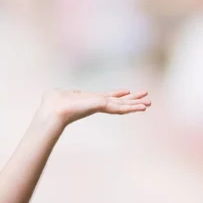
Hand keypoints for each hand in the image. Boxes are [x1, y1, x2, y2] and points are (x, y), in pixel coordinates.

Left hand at [35, 88, 151, 128]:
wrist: (53, 111)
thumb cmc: (51, 103)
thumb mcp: (57, 94)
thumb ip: (62, 93)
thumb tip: (58, 93)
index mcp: (88, 100)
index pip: (106, 97)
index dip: (117, 94)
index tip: (127, 91)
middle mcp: (96, 104)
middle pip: (118, 102)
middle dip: (132, 100)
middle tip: (148, 99)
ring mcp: (99, 106)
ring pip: (122, 106)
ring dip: (136, 104)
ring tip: (150, 103)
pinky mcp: (101, 106)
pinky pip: (119, 108)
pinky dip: (131, 107)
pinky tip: (142, 107)